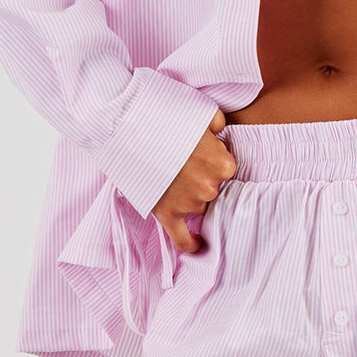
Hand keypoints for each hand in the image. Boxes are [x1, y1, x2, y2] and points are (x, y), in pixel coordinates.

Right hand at [150, 106, 237, 253]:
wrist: (130, 128)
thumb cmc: (166, 118)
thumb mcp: (202, 112)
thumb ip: (218, 122)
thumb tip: (221, 132)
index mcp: (223, 164)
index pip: (226, 168)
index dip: (212, 159)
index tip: (199, 152)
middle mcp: (209, 187)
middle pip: (213, 188)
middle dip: (201, 177)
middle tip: (183, 162)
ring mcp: (188, 203)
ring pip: (199, 206)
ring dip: (190, 196)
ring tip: (172, 177)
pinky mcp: (167, 214)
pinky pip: (183, 239)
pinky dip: (191, 243)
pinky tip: (198, 244)